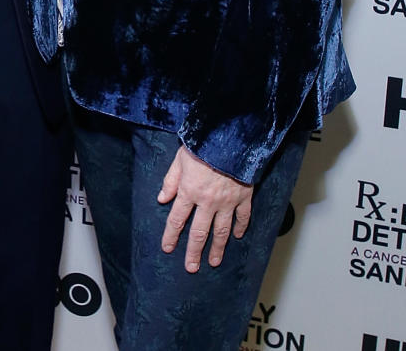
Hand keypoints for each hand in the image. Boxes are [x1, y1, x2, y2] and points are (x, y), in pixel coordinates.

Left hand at [158, 146, 252, 271]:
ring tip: (214, 262)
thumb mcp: (180, 159)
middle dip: (194, 252)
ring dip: (217, 248)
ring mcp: (227, 201)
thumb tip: (162, 199)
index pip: (177, 219)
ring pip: (221, 231)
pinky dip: (240, 228)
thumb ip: (171, 180)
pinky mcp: (243, 197)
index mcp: (190, 191)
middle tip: (191, 268)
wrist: (231, 137)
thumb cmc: (203, 144)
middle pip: (199, 232)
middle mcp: (208, 201)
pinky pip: (243, 217)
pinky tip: (238, 237)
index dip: (171, 235)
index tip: (167, 248)